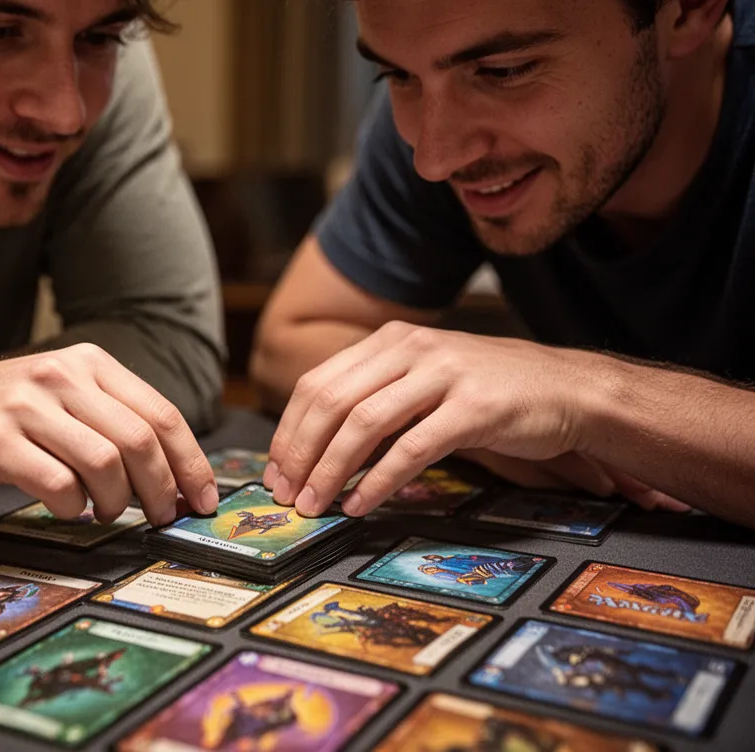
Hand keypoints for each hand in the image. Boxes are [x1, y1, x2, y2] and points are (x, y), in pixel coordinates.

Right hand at [0, 344, 218, 525]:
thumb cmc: (5, 412)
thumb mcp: (64, 393)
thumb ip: (114, 420)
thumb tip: (173, 472)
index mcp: (89, 362)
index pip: (161, 413)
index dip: (191, 462)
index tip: (203, 498)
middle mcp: (61, 376)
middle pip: (139, 441)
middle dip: (162, 489)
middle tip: (163, 516)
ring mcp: (27, 406)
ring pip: (105, 463)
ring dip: (117, 500)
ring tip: (107, 510)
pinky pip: (57, 485)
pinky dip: (72, 507)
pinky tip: (67, 508)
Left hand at [262, 321, 665, 515]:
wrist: (568, 389)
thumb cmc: (491, 392)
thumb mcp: (426, 379)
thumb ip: (378, 398)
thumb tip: (319, 447)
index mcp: (392, 340)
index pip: (319, 383)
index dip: (289, 430)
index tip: (277, 470)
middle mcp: (412, 348)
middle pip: (332, 401)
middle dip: (300, 453)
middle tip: (287, 495)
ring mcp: (443, 374)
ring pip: (364, 423)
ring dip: (330, 471)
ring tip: (315, 506)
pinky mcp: (474, 408)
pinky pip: (411, 448)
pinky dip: (378, 481)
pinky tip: (360, 504)